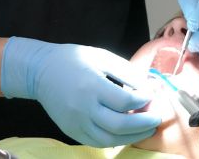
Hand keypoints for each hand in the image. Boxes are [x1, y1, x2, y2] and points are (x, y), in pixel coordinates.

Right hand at [0, 37, 161, 146]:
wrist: (40, 71)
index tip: (152, 96)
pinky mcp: (72, 131)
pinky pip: (98, 143)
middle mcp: (83, 108)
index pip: (126, 101)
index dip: (144, 100)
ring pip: (111, 139)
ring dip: (133, 137)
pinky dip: (116, 140)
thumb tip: (148, 87)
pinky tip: (127, 133)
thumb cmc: (73, 60)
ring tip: (146, 128)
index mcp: (92, 86)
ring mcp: (76, 123)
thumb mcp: (102, 57)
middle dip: (144, 123)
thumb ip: (126, 72)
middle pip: (121, 125)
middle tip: (157, 117)